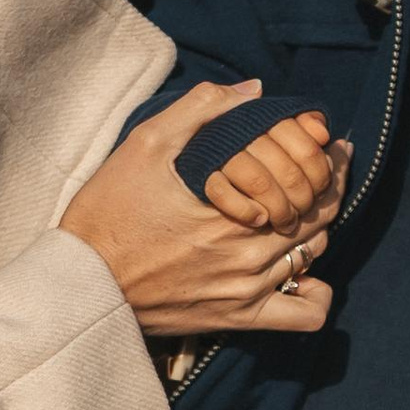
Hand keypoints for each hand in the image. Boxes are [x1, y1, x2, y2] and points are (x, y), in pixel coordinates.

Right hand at [62, 81, 338, 338]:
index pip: (311, 178)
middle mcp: (250, 251)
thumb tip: (254, 91)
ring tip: (308, 206)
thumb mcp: (144, 145)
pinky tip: (305, 274)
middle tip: (327, 167)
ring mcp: (248, 289)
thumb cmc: (108, 213)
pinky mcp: (238, 318)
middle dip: (329, 185)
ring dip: (319, 226)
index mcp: (235, 207)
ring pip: (315, 252)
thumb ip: (201, 110)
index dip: (328, 157)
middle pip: (321, 213)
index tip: (329, 144)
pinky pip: (303, 315)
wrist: (80, 285)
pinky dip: (316, 294)